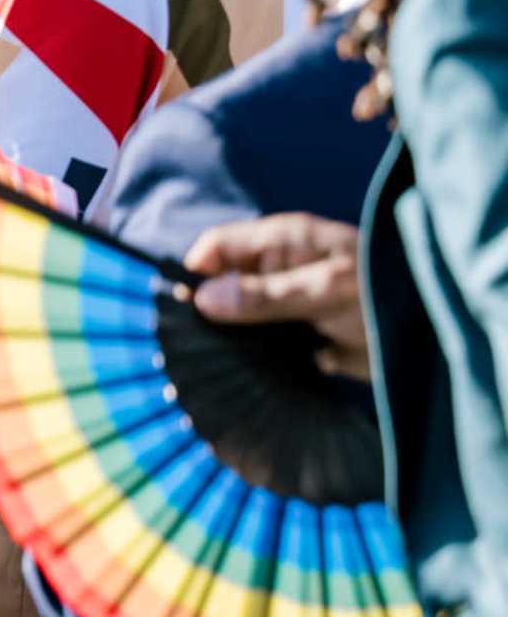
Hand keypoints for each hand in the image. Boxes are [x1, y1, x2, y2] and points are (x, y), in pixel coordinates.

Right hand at [187, 213, 371, 377]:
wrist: (435, 343)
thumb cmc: (388, 298)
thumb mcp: (327, 291)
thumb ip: (266, 295)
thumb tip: (201, 298)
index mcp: (284, 242)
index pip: (218, 247)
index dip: (195, 273)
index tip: (182, 311)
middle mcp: (278, 268)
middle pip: (219, 282)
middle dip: (204, 309)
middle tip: (192, 344)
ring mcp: (284, 301)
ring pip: (233, 315)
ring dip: (224, 337)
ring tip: (211, 364)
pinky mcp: (292, 334)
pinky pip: (254, 343)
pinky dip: (246, 356)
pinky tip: (238, 374)